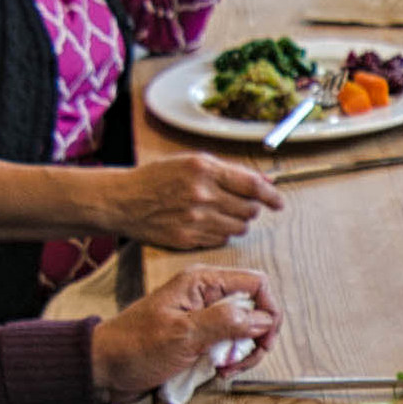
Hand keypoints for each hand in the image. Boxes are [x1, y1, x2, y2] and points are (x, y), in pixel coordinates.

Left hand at [91, 263, 276, 396]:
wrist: (105, 370)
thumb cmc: (132, 347)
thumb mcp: (183, 334)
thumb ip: (225, 322)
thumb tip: (262, 318)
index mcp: (201, 283)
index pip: (255, 284)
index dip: (267, 310)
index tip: (264, 338)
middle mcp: (205, 296)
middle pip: (254, 309)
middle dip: (255, 338)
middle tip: (242, 359)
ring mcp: (202, 318)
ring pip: (244, 331)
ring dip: (242, 353)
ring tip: (225, 368)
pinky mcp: (198, 337)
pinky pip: (227, 346)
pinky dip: (229, 361)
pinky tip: (217, 370)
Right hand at [99, 157, 283, 253]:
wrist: (123, 201)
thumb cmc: (157, 178)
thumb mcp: (192, 162)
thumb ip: (229, 171)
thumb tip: (265, 181)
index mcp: (205, 169)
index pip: (253, 185)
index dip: (271, 196)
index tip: (279, 202)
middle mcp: (202, 194)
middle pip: (249, 209)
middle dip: (251, 208)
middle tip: (242, 205)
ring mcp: (195, 219)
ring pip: (239, 228)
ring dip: (238, 223)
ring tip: (222, 214)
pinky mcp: (188, 239)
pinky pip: (221, 241)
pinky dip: (221, 234)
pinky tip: (208, 225)